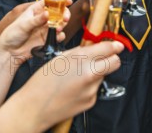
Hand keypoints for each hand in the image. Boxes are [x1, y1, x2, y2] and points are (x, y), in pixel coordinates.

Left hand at [0, 0, 70, 65]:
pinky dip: (60, 36)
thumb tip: (48, 13)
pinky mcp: (47, 38)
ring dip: (62, 25)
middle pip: (59, 12)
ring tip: (57, 29)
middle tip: (65, 18)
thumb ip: (37, 20)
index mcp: (36, 10)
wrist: (10, 52)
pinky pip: (58, 35)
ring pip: (60, 23)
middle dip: (64, 13)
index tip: (68, 1)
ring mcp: (46, 28)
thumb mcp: (23, 24)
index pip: (50, 0)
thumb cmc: (12, 34)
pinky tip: (56, 37)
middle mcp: (43, 18)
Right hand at [0, 42, 124, 132]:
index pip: (109, 48)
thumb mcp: (60, 58)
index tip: (116, 44)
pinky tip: (76, 86)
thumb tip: (93, 47)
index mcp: (81, 59)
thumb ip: (79, 51)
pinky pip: (96, 88)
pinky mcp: (91, 101)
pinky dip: (89, 86)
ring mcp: (92, 89)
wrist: (35, 107)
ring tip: (78, 75)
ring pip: (104, 75)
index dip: (114, 45)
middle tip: (106, 57)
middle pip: (115, 62)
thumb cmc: (42, 82)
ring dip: (97, 72)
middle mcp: (90, 74)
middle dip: (113, 58)